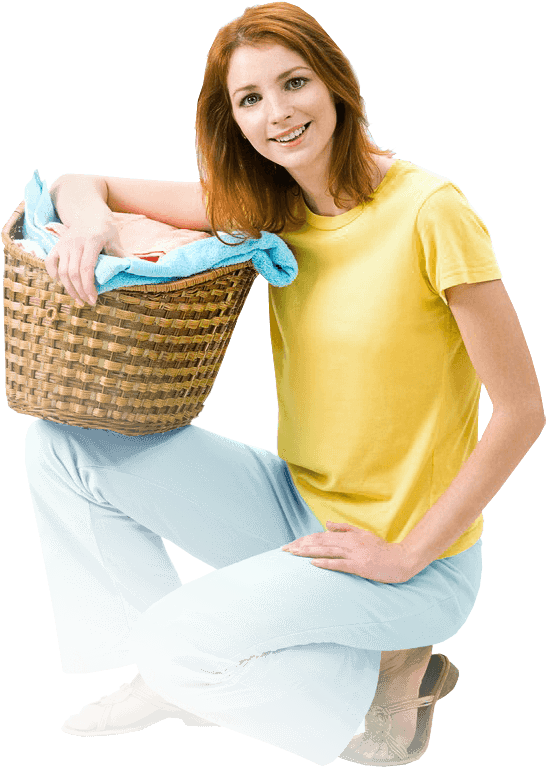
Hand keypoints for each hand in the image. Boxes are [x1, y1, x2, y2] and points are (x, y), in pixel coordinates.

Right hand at [44, 219, 130, 306]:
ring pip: (62, 271)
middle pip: (73, 273)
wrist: (89, 213)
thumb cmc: (106, 230)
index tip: (94, 299)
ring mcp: (64, 244)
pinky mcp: (57, 245)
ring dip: (69, 288)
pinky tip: (62, 283)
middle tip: (88, 302)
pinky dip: (53, 274)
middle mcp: (76, 242)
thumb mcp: (116, 242)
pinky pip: (50, 262)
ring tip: (78, 298)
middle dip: (80, 291)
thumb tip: (142, 270)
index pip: (87, 268)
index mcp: (92, 241)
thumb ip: (124, 257)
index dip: (89, 286)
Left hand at [281, 521, 417, 583]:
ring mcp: (353, 554)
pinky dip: (325, 562)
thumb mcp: (362, 534)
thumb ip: (344, 528)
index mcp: (347, 536)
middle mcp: (348, 542)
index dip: (304, 539)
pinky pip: (339, 564)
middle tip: (284, 549)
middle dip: (300, 545)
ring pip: (326, 551)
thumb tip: (326, 523)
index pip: (320, 536)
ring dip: (308, 551)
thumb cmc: (381, 549)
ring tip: (293, 553)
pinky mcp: (359, 565)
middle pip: (319, 542)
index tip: (290, 544)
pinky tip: (313, 563)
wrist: (401, 559)